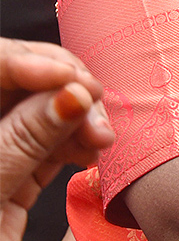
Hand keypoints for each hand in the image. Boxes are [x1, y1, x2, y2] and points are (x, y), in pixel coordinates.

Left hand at [1, 38, 113, 240]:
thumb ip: (26, 138)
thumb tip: (71, 92)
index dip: (32, 63)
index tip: (71, 78)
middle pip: (24, 82)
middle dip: (66, 87)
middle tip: (96, 110)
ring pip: (46, 111)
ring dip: (81, 117)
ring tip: (102, 137)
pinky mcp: (14, 178)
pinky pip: (53, 144)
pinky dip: (79, 142)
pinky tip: (94, 150)